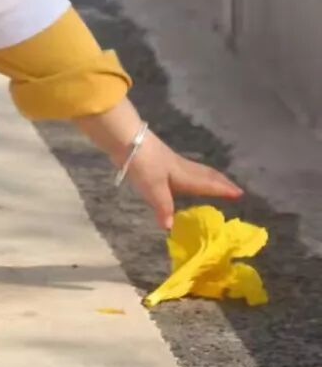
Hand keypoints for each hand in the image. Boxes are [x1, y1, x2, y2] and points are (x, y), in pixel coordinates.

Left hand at [123, 129, 241, 233]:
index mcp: (184, 175)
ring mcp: (171, 162)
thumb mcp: (153, 188)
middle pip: (206, 174)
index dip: (223, 189)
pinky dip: (195, 175)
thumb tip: (171, 228)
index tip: (240, 194)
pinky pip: (186, 169)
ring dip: (210, 177)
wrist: (126, 138)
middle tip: (236, 189)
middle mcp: (181, 167)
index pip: (208, 183)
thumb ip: (163, 207)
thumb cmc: (143, 163)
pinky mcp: (160, 160)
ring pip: (197, 170)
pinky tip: (186, 178)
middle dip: (222, 182)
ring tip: (218, 183)